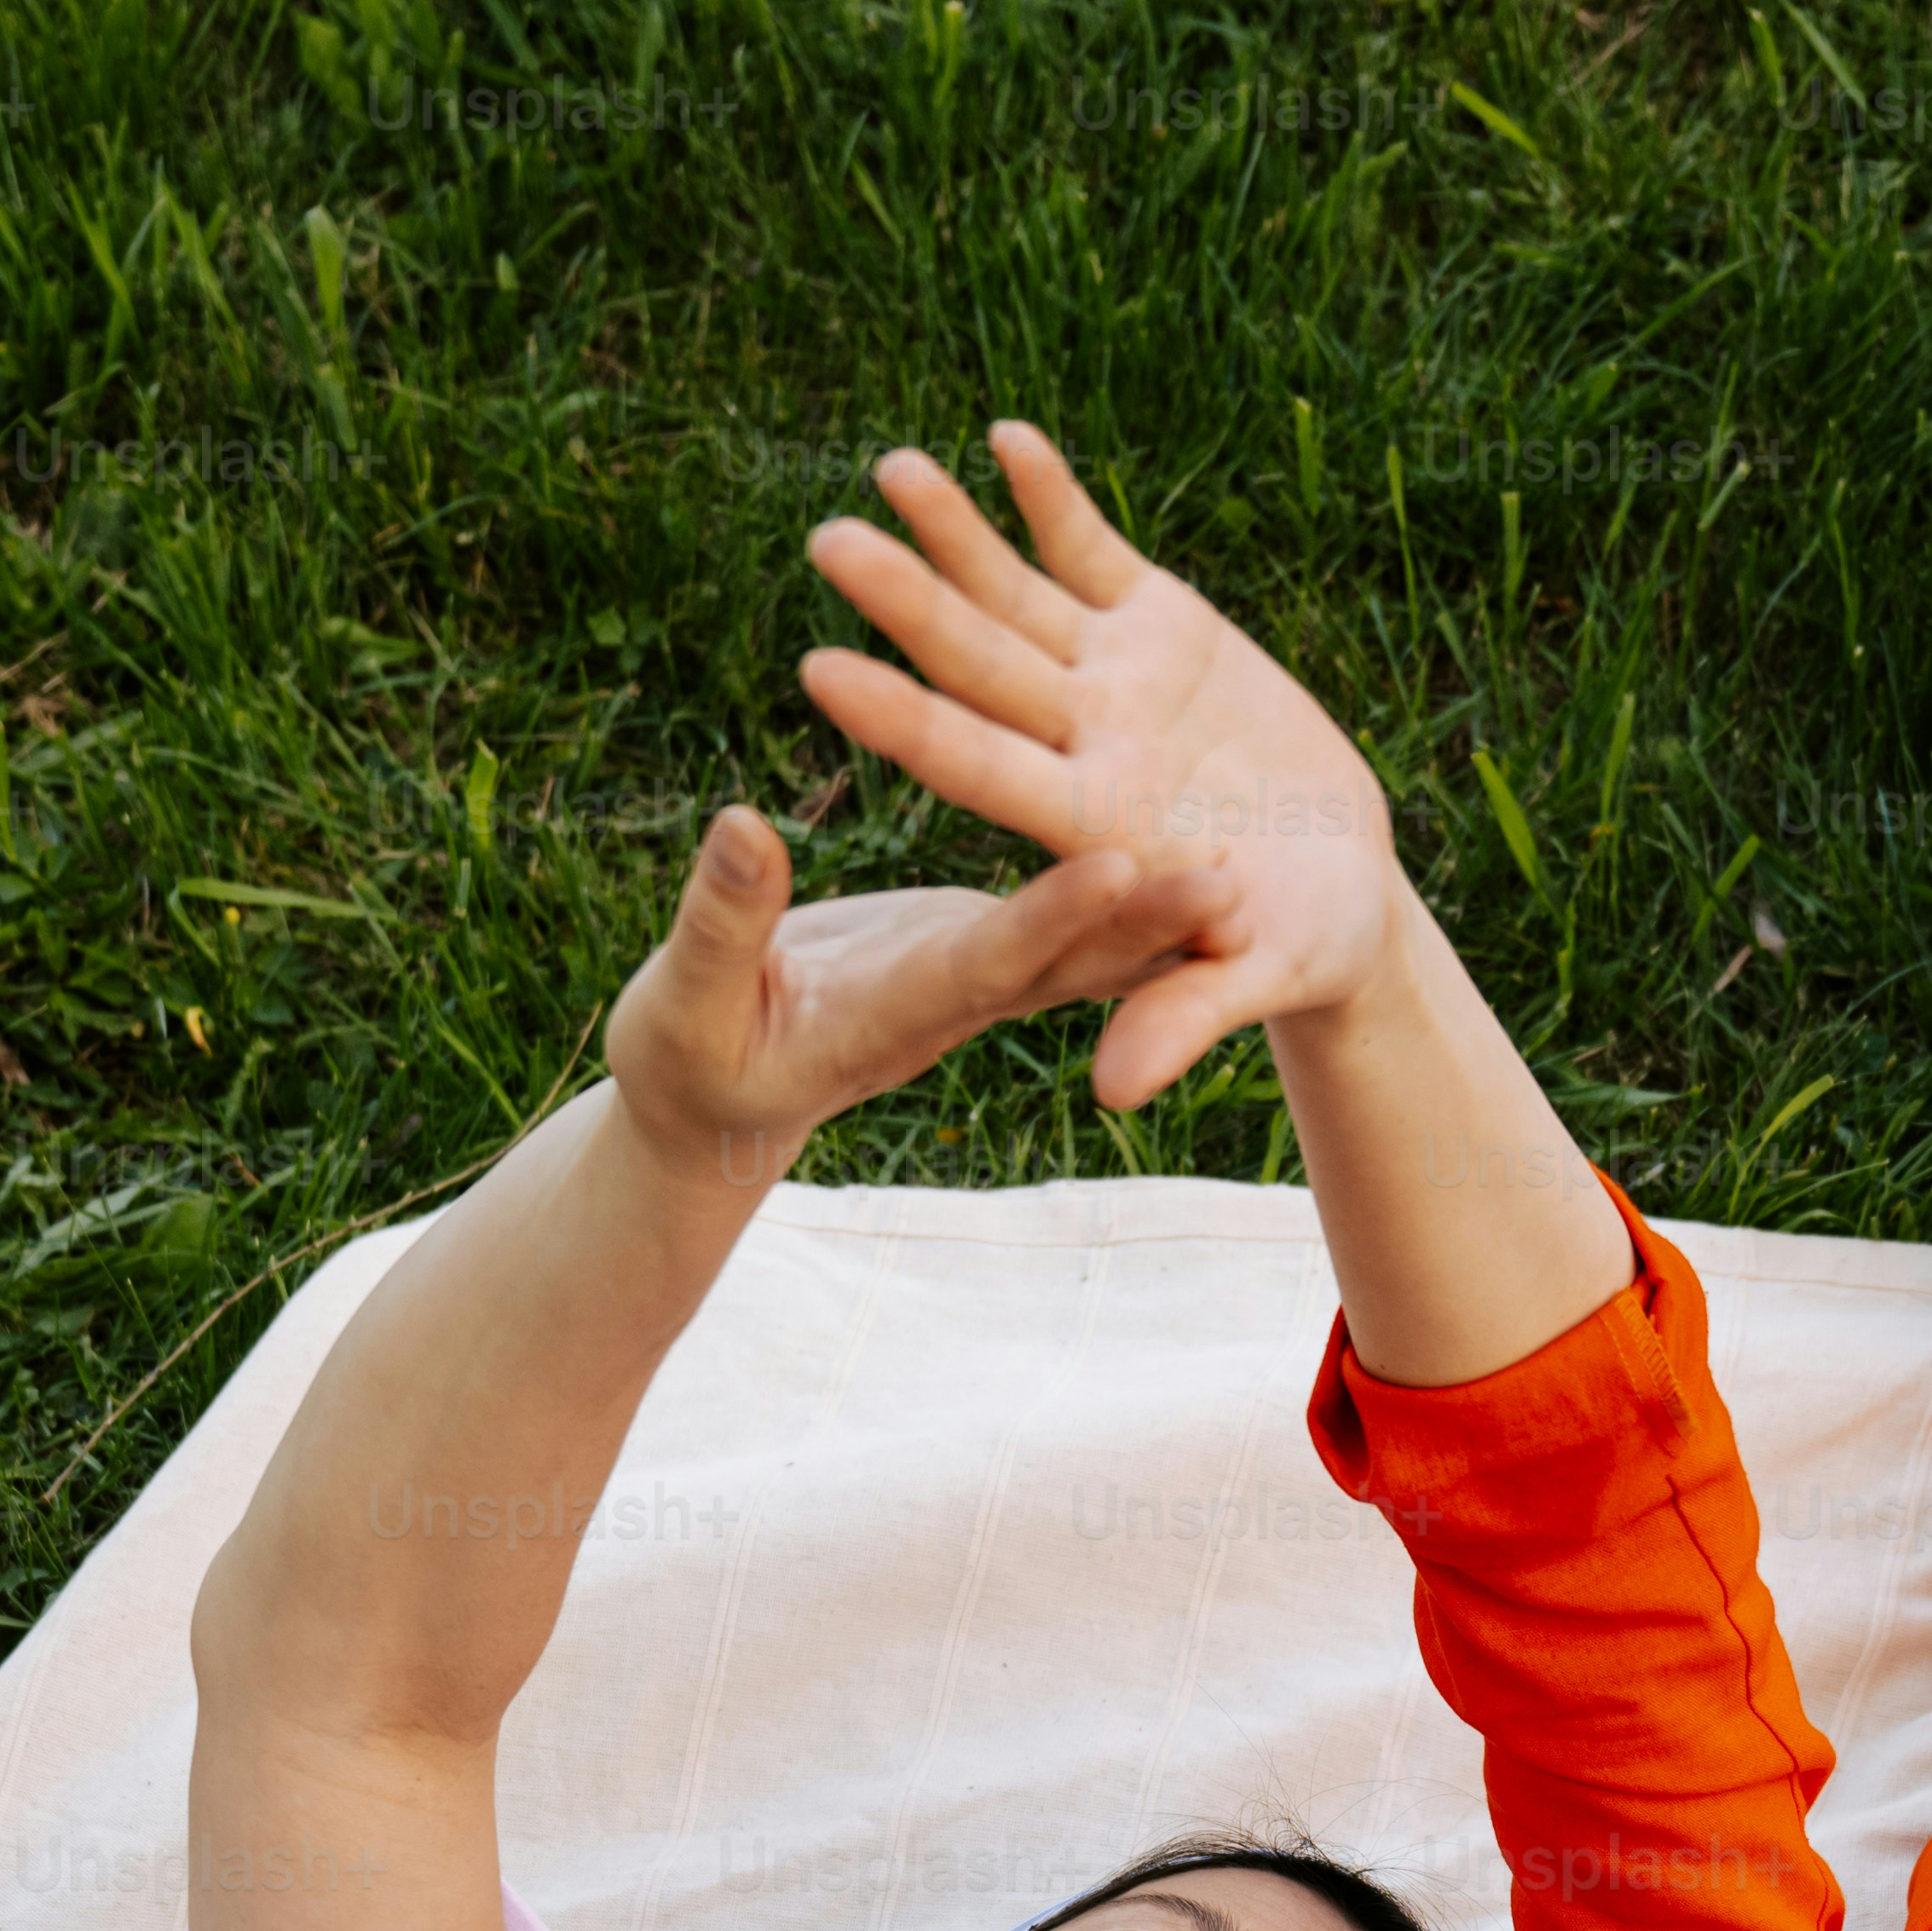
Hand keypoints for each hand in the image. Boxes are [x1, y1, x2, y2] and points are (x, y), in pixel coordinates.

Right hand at [599, 798, 1195, 1186]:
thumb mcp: (683, 1004)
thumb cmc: (682, 1066)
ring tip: (1249, 857)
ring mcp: (969, 974)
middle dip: (1148, 920)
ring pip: (1078, 937)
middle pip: (1064, 958)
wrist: (715, 1104)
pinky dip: (1114, 877)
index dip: (1051, 918)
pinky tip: (1179, 839)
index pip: (985, 962)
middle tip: (1239, 878)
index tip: (1118, 868)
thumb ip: (720, 925)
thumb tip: (745, 826)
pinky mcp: (969, 946)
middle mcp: (951, 996)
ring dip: (1157, 904)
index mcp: (889, 1014)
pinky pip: (1054, 909)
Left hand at [798, 424, 1411, 1109]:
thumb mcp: (1257, 976)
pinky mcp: (1160, 631)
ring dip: (955, 534)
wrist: (1341, 893)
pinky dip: (1054, 502)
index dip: (906, 717)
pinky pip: (1092, 556)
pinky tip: (1004, 440)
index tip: (823, 672)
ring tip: (889, 467)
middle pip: (976, 666)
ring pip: (1015, 595)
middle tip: (826, 545)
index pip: (976, 764)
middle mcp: (1082, 742)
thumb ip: (1183, 1015)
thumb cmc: (1305, 947)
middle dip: (908, 603)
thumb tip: (1114, 1094)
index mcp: (1090, 821)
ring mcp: (1113, 681)